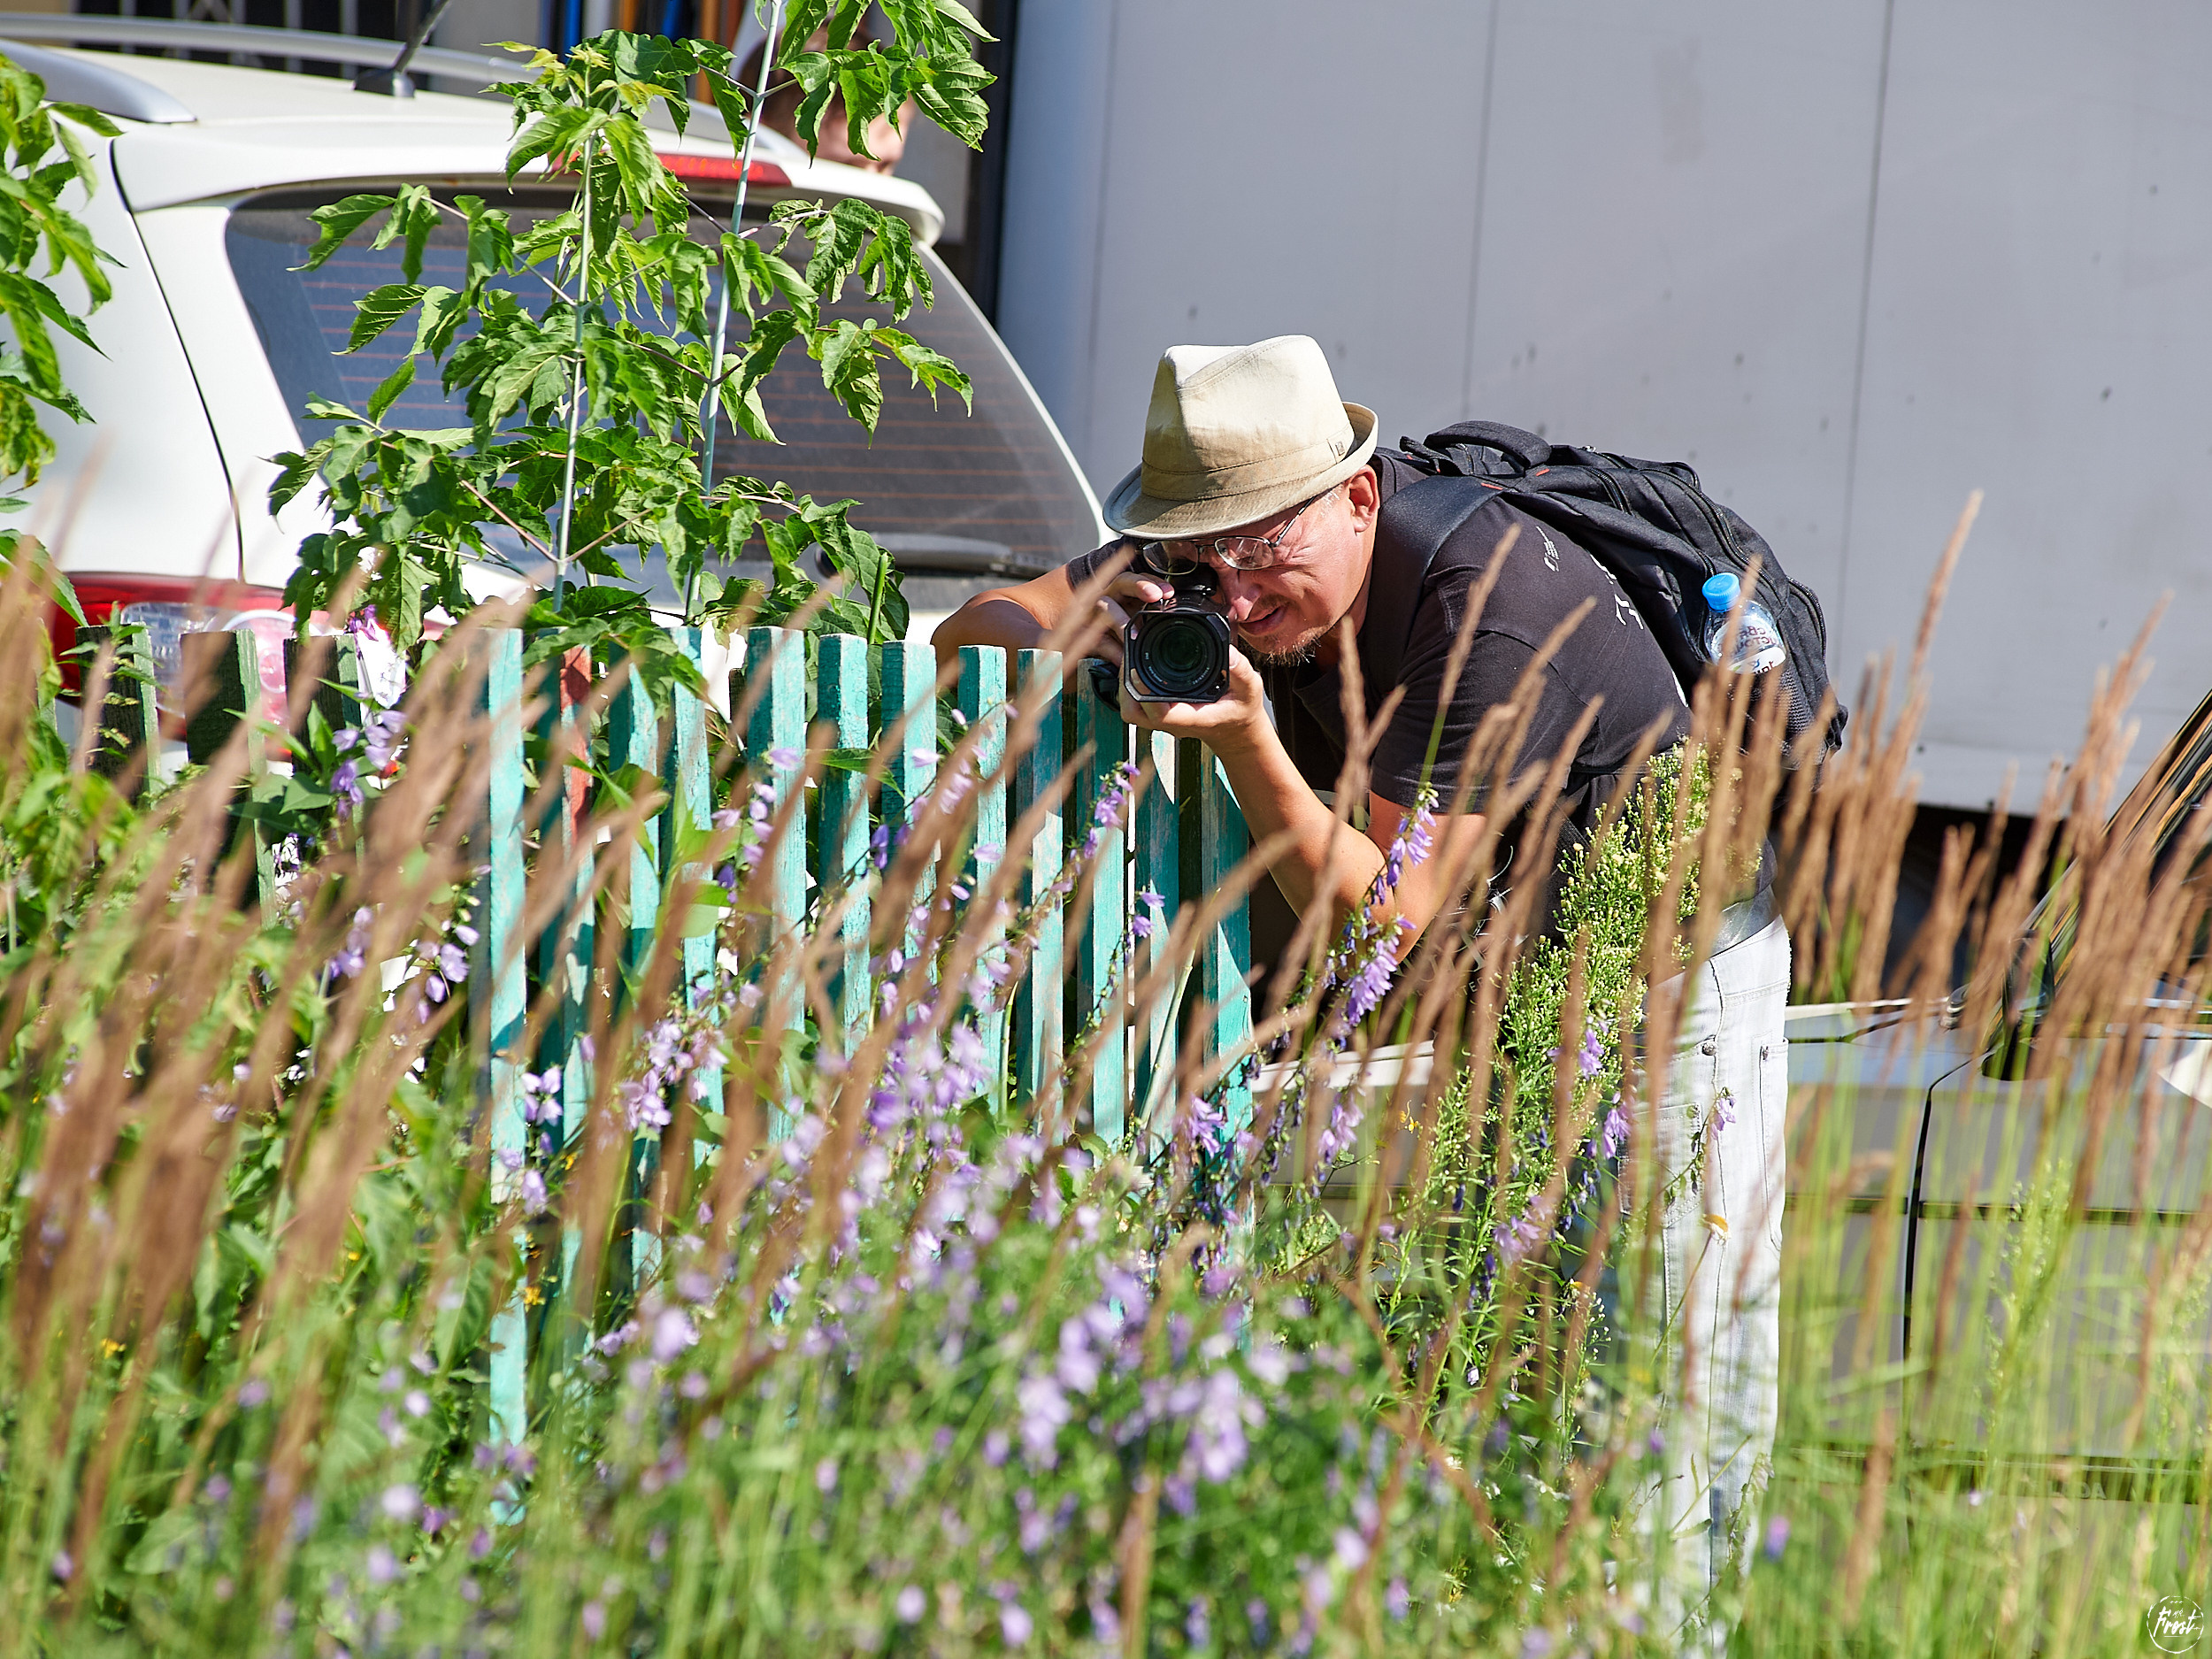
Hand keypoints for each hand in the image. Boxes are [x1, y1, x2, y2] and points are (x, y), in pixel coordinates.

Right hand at [1087, 557, 1175, 669]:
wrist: (1074, 645)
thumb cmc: (1111, 633)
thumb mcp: (1130, 625)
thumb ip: (1146, 621)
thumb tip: (1171, 621)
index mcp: (1120, 594)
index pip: (1138, 579)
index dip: (1152, 581)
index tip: (1168, 592)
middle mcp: (1106, 597)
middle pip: (1121, 582)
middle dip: (1140, 585)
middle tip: (1156, 595)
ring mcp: (1091, 613)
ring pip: (1104, 606)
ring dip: (1121, 620)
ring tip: (1136, 635)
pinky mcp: (1082, 634)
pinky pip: (1096, 639)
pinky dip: (1111, 650)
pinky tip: (1123, 658)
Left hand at [1116, 643, 1271, 757]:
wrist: (1236, 730)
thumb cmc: (1241, 711)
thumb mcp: (1250, 690)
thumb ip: (1241, 671)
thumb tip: (1228, 652)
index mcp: (1192, 718)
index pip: (1159, 712)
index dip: (1142, 691)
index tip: (1135, 668)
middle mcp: (1172, 721)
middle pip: (1133, 712)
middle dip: (1124, 685)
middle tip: (1128, 656)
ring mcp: (1163, 719)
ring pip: (1130, 709)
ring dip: (1124, 686)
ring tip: (1129, 657)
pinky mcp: (1159, 712)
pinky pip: (1135, 703)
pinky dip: (1130, 685)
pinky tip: (1136, 664)